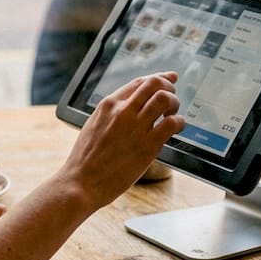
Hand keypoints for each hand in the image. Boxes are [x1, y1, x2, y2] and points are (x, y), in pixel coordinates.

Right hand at [59, 72, 183, 207]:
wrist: (81, 182)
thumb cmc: (85, 160)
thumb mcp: (94, 126)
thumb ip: (111, 114)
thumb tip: (128, 108)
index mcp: (108, 104)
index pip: (139, 82)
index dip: (158, 77)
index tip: (168, 78)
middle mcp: (123, 111)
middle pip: (154, 83)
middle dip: (169, 86)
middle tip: (172, 97)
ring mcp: (135, 127)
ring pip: (165, 98)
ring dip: (174, 103)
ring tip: (173, 114)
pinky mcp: (148, 146)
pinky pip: (172, 123)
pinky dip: (179, 122)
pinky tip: (176, 128)